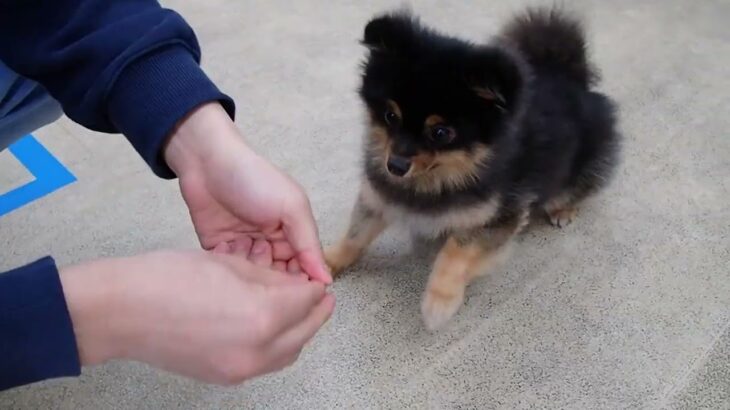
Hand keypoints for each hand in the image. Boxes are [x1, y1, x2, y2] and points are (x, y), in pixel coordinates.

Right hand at [59, 250, 334, 384]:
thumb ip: (270, 279)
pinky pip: (265, 363)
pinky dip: (277, 346)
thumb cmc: (168, 278)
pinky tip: (270, 327)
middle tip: (320, 296)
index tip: (316, 278)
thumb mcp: (230, 265)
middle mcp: (257, 351)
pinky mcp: (224, 378)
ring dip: (299, 332)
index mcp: (262, 316)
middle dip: (316, 312)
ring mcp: (240, 370)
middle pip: (305, 332)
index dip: (314, 287)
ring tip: (297, 311)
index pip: (307, 301)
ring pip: (288, 353)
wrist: (121, 312)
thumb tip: (294, 286)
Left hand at [163, 103, 330, 282]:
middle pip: (277, 277)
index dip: (301, 282)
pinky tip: (226, 248)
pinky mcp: (219, 249)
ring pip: (252, 277)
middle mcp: (270, 244)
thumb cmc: (256, 179)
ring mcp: (244, 247)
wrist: (207, 161)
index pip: (303, 269)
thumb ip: (309, 243)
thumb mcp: (292, 206)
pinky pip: (227, 270)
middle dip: (272, 278)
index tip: (295, 290)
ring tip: (245, 246)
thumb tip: (327, 279)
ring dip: (249, 269)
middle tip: (265, 265)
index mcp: (293, 234)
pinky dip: (228, 265)